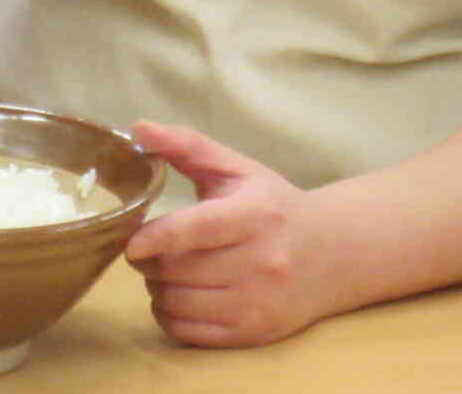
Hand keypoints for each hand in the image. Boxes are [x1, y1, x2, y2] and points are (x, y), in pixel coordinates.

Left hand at [124, 121, 335, 347]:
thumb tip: (139, 128)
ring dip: (156, 288)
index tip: (130, 243)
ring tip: (164, 270)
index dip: (157, 238)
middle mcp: (262, 262)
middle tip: (147, 249)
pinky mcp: (253, 333)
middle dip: (149, 260)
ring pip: (179, 303)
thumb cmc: (272, 205)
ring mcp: (259, 303)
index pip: (197, 230)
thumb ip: (187, 145)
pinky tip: (176, 295)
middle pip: (179, 270)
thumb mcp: (236, 168)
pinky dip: (169, 315)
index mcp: (255, 215)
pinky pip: (189, 333)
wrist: (330, 253)